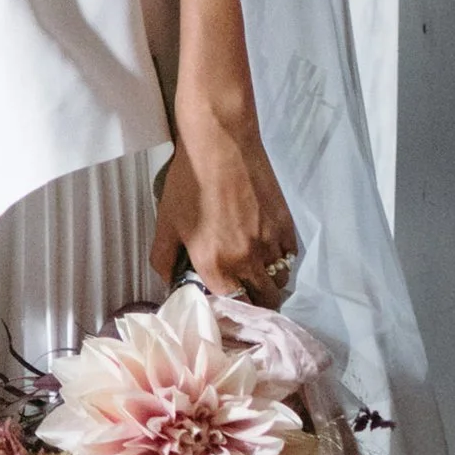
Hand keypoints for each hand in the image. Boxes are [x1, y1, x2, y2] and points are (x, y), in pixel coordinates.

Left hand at [150, 106, 298, 303]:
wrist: (221, 144)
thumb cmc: (189, 183)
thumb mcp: (166, 224)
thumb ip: (164, 260)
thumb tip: (170, 282)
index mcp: (215, 264)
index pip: (234, 306)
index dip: (232, 310)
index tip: (228, 306)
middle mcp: (248, 260)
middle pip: (264, 299)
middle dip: (256, 302)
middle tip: (247, 295)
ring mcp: (271, 244)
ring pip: (280, 281)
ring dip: (270, 283)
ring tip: (258, 276)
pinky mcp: (287, 225)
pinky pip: (290, 257)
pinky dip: (281, 262)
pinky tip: (268, 254)